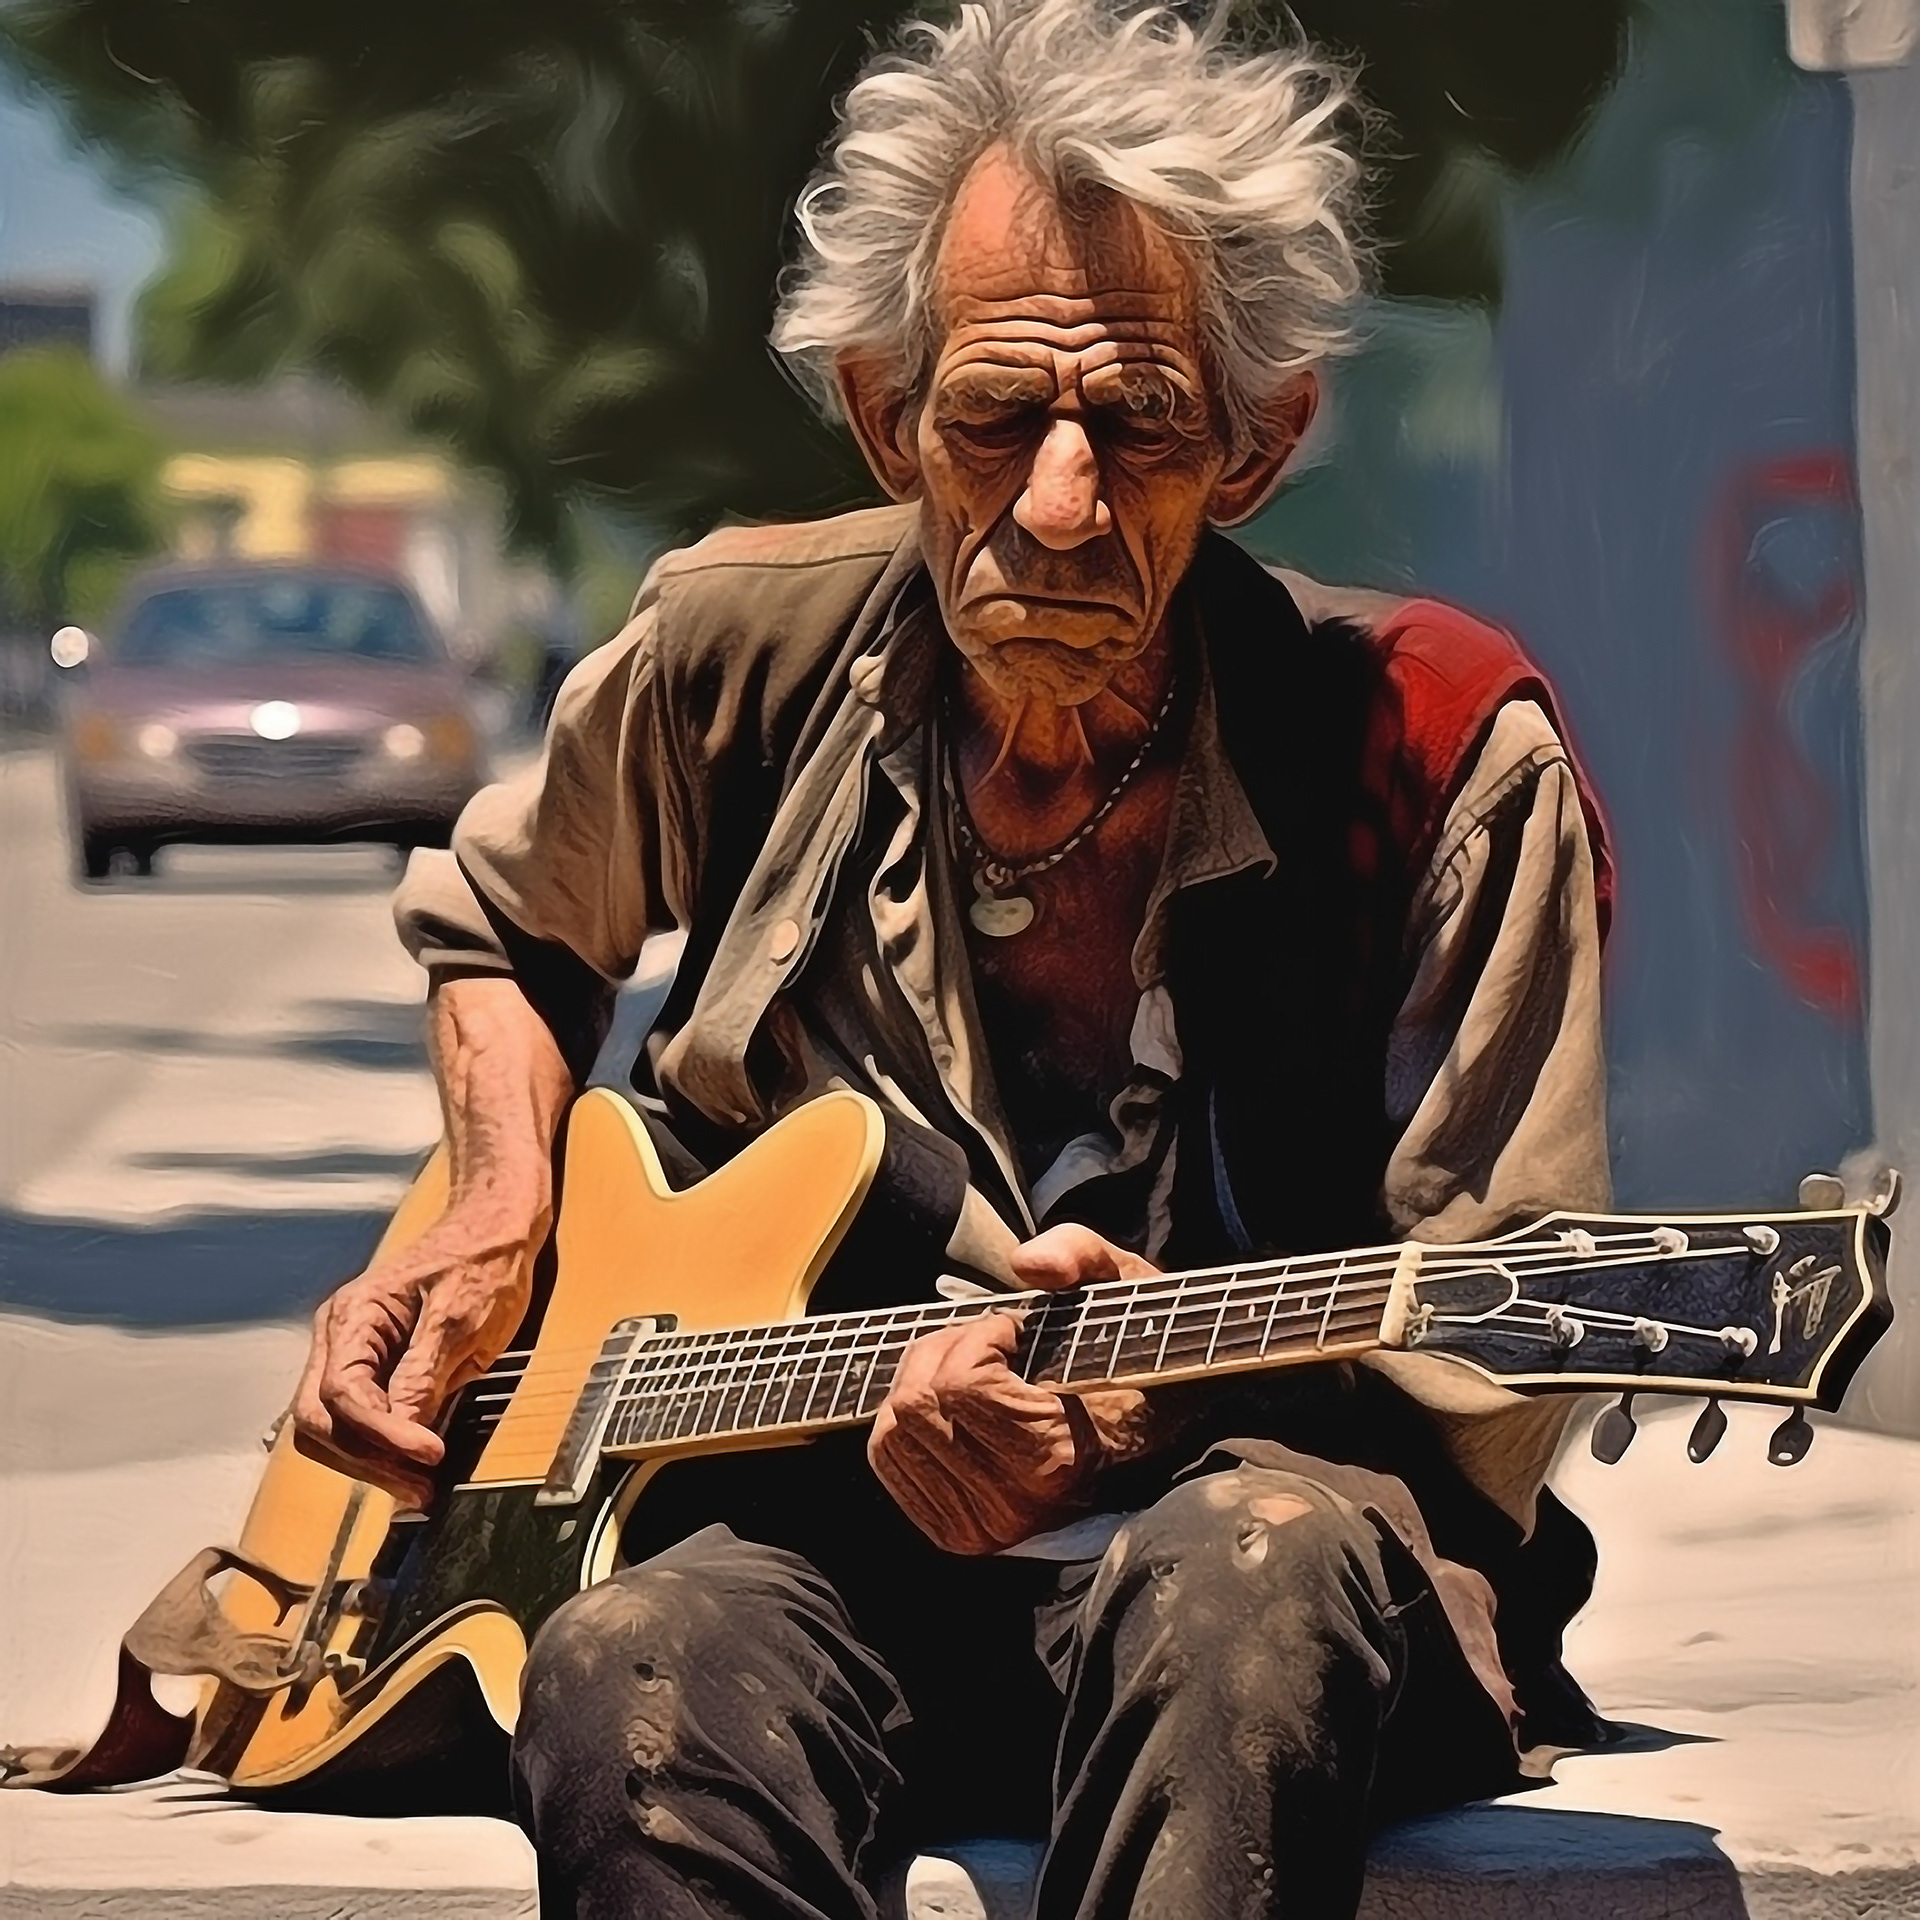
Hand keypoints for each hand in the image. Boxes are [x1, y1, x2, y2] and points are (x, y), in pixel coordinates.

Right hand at [291, 1208, 535, 1506]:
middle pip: (319, 1420)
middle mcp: (341, 1336)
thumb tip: (402, 1430)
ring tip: (419, 1487)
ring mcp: (353, 1354)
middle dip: (365, 1460)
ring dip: (370, 1463)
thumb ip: (425, 1374)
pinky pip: (358, 1420)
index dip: (381, 1435)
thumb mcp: (461, 1317)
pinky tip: (412, 1465)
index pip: (341, 1394)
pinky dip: (380, 1449)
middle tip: (419, 1489)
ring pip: (332, 1428)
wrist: (496, 1227)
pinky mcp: (375, 1369)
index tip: (428, 1456)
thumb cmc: (482, 1258)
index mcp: (353, 1315)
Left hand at [868, 1223, 1158, 1553]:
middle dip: (944, 1352)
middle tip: (988, 1344)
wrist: (1147, 1434)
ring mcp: (979, 1525)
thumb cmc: (1130, 1353)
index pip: (962, 1387)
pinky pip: (888, 1458)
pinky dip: (903, 1417)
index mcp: (1056, 1456)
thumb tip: (1028, 1263)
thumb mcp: (1122, 1286)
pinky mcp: (952, 1528)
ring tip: (970, 1371)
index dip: (980, 1337)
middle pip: (916, 1404)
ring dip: (921, 1382)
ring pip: (892, 1431)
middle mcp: (1012, 1505)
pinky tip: (948, 1404)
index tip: (1015, 1329)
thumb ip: (1081, 1255)